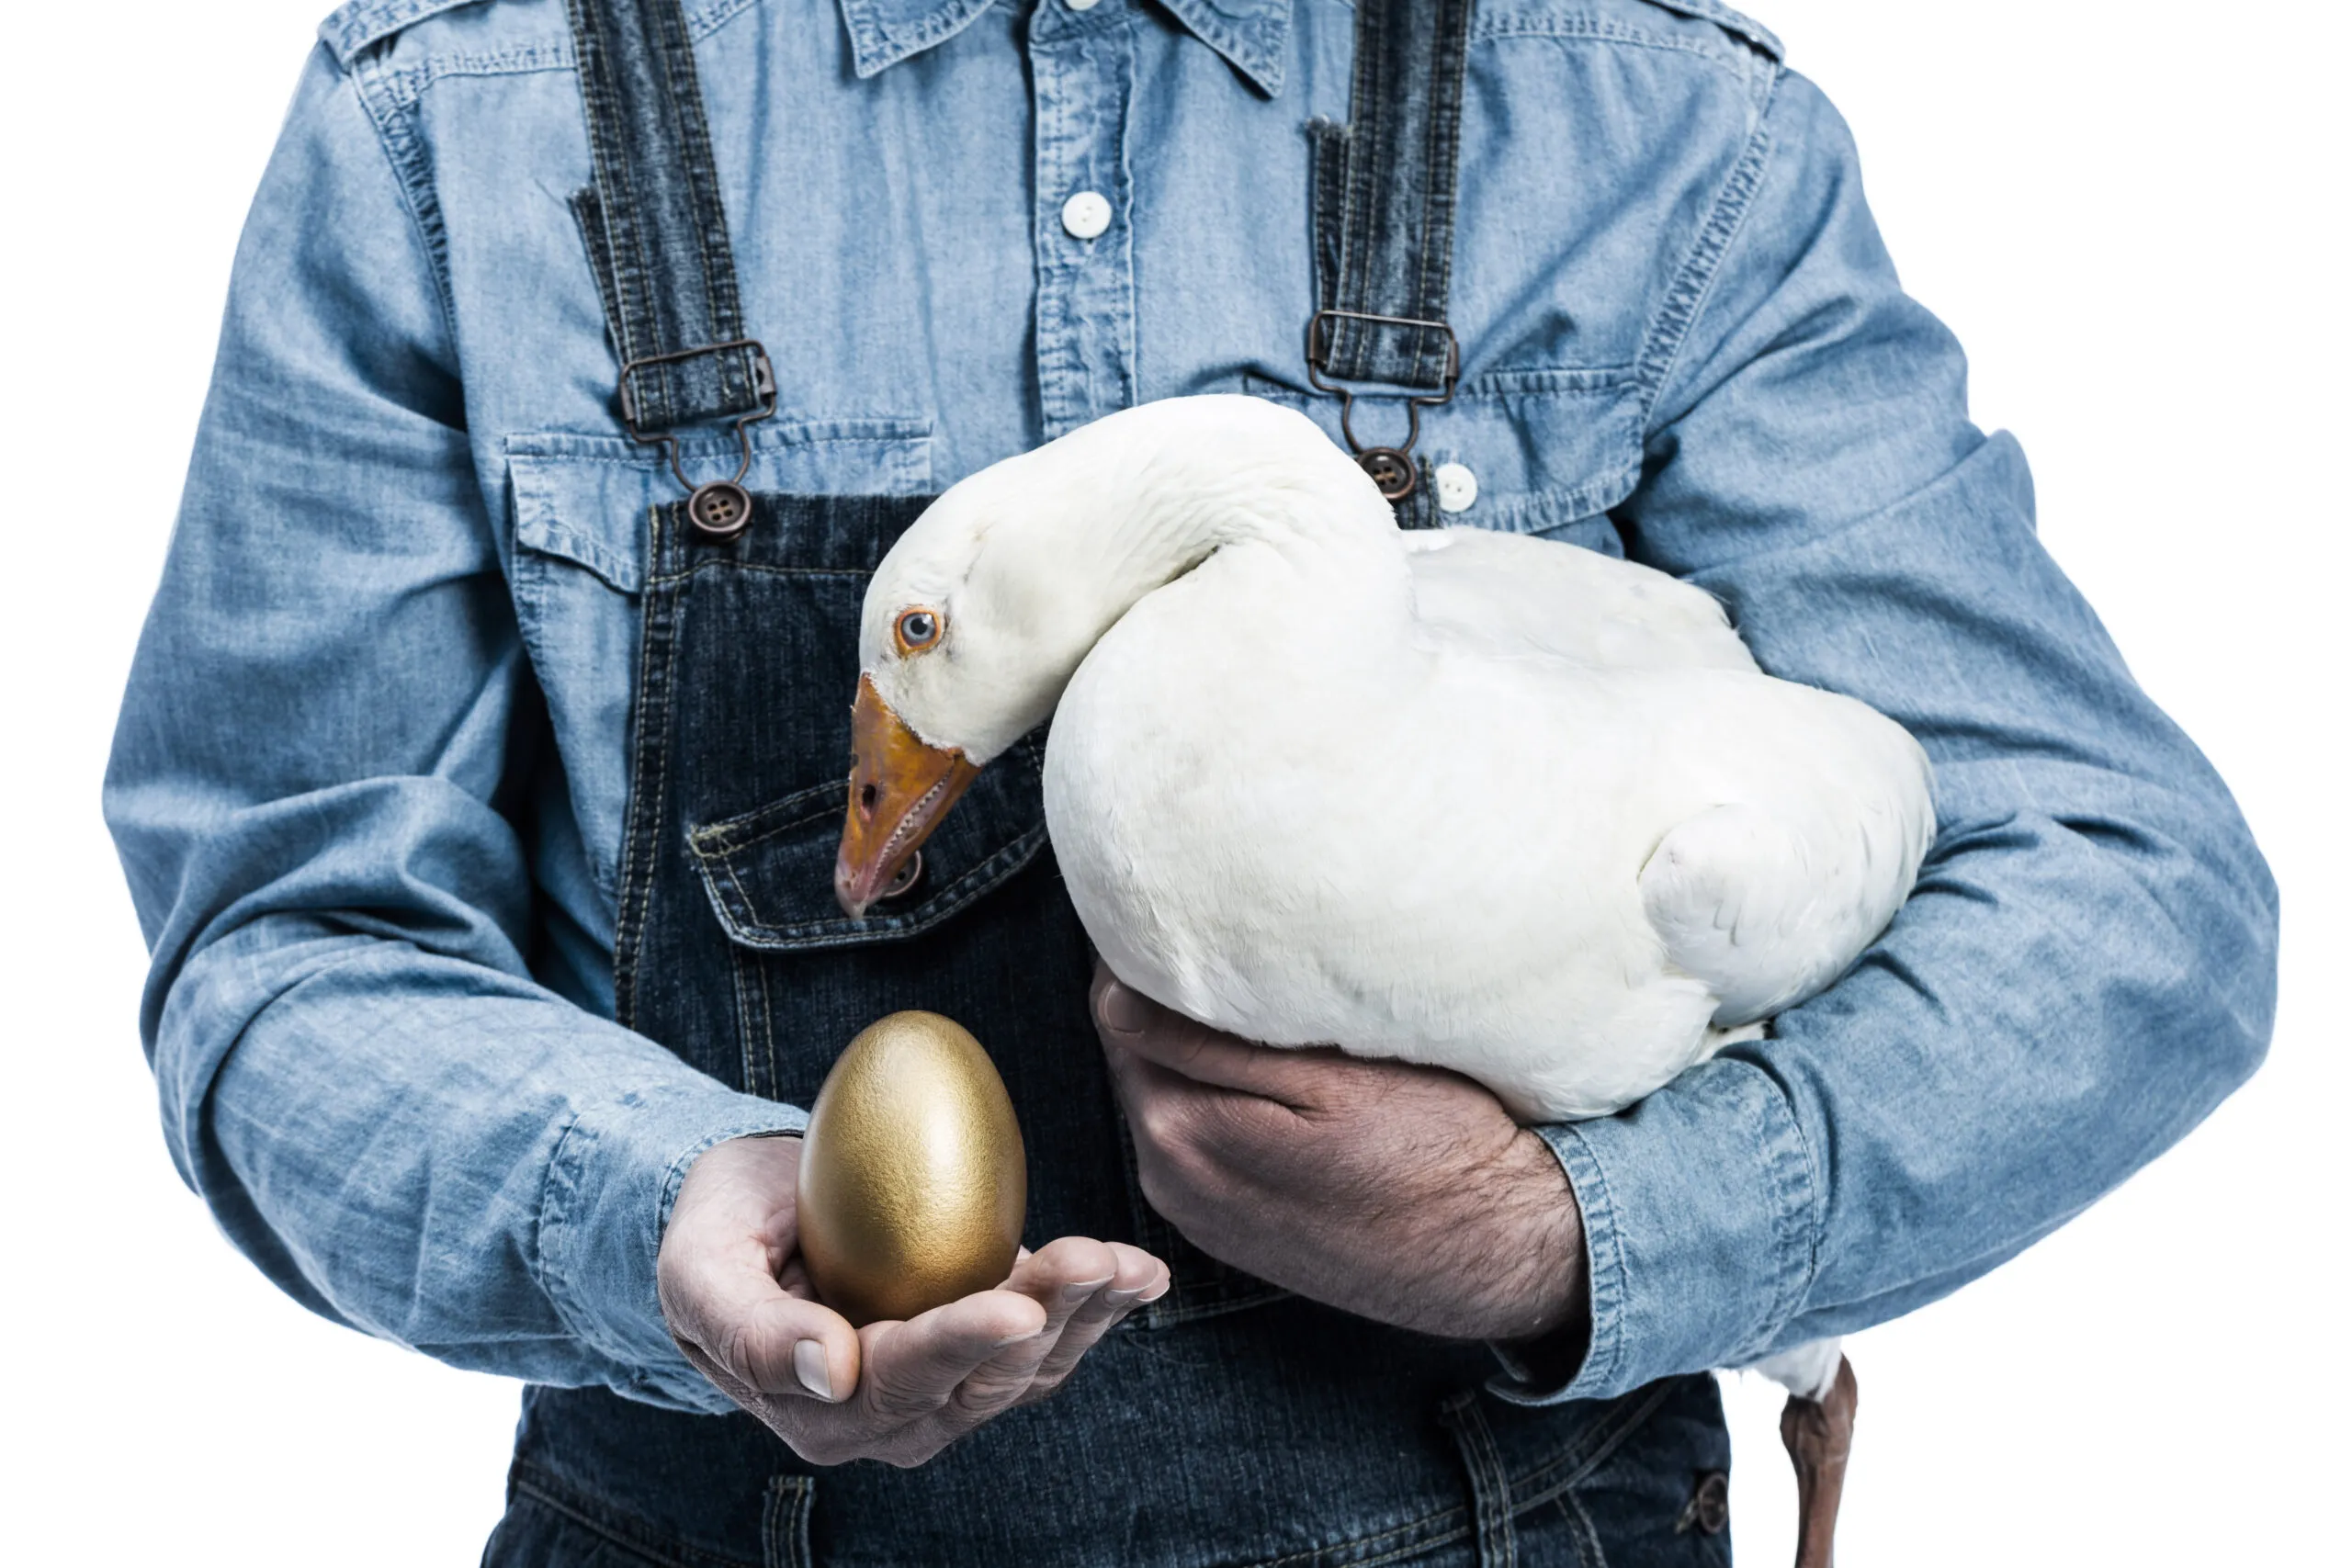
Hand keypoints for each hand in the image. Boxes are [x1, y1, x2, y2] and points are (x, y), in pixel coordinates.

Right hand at [658, 1134, 1167, 1466]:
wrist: (751, 1222)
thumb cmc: (717, 1238)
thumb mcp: (700, 1272)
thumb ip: (749, 1330)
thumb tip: (830, 1372)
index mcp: (822, 1411)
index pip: (901, 1377)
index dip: (961, 1342)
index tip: (1015, 1303)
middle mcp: (894, 1419)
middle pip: (984, 1377)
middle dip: (1048, 1316)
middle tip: (1094, 1258)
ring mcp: (947, 1394)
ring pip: (1030, 1366)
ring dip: (1087, 1314)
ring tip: (1131, 1265)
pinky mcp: (985, 1358)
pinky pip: (1050, 1345)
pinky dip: (1098, 1309)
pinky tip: (1141, 1275)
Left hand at [1092, 963, 1583, 1342]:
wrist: (1501, 1250)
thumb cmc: (1435, 1150)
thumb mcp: (1330, 1080)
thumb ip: (1209, 1046)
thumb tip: (1114, 995)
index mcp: (1182, 1134)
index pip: (1118, 1012)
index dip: (1145, 953)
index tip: (1183, 905)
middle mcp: (1172, 1179)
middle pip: (1135, 1053)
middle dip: (1163, 994)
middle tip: (1217, 930)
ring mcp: (1198, 1210)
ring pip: (1166, 1092)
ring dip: (1191, 1044)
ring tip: (1248, 991)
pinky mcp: (1230, 1226)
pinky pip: (1197, 1137)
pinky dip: (1216, 1093)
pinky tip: (1269, 1068)